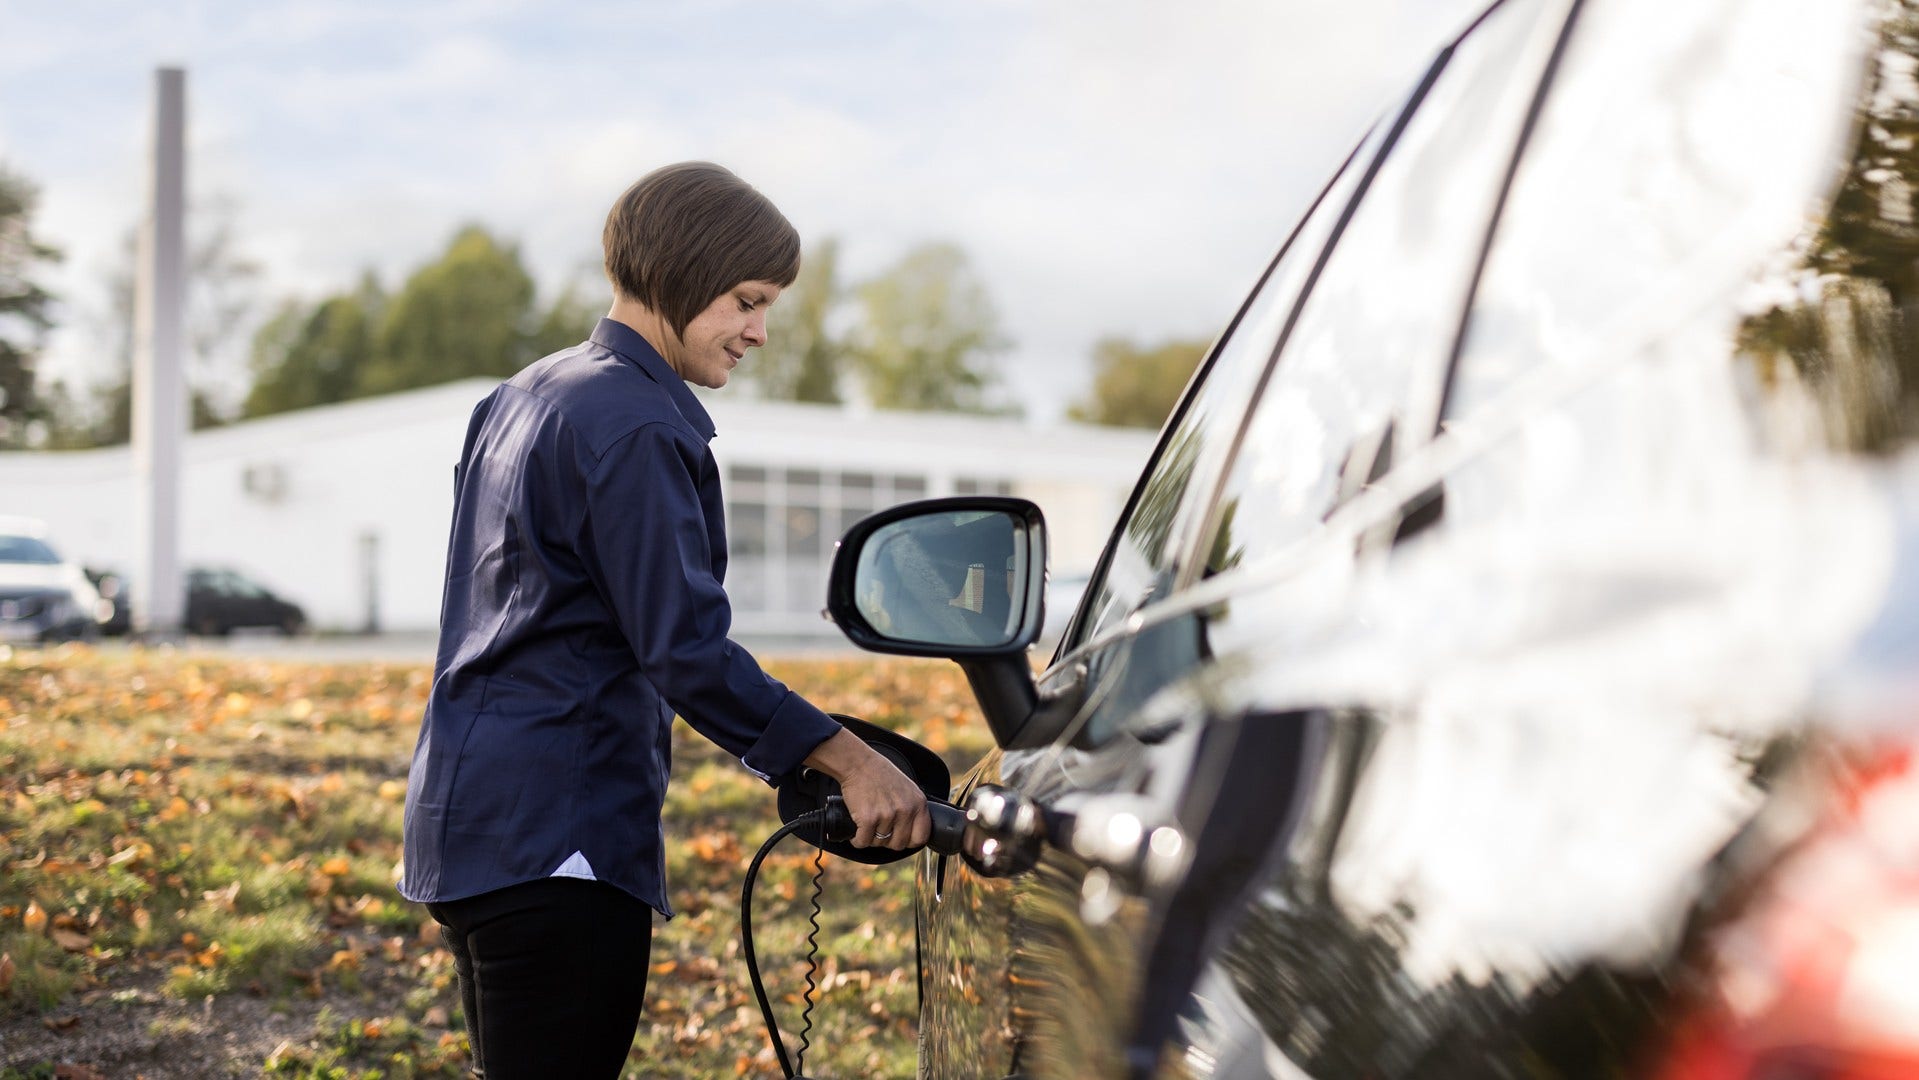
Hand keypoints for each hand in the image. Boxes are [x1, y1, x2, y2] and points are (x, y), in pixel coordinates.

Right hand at [801, 728, 930, 851]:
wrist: (858, 763)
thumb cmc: (880, 774)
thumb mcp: (907, 788)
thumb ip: (913, 808)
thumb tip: (912, 832)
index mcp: (918, 803)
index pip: (921, 837)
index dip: (909, 841)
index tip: (899, 837)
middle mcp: (905, 810)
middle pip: (899, 844)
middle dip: (887, 841)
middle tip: (879, 830)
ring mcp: (887, 815)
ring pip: (879, 843)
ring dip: (871, 838)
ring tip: (867, 825)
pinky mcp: (868, 818)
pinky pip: (863, 841)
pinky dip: (857, 840)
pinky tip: (856, 831)